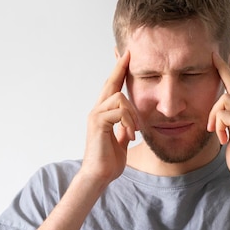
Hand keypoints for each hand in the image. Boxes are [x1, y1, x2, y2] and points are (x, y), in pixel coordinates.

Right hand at [80, 51, 138, 184]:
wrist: (98, 176)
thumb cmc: (108, 162)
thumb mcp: (120, 141)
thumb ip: (123, 130)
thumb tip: (130, 124)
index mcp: (104, 113)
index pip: (112, 87)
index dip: (118, 71)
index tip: (124, 55)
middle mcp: (97, 111)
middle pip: (110, 83)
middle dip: (120, 67)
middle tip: (128, 53)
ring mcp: (95, 115)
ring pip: (119, 98)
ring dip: (132, 114)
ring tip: (134, 132)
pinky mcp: (97, 123)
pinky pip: (119, 111)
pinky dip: (129, 122)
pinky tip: (130, 135)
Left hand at [207, 52, 229, 184]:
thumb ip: (226, 120)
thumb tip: (218, 112)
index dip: (227, 70)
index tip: (217, 55)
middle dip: (223, 69)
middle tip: (213, 56)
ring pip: (223, 100)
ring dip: (213, 117)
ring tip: (215, 132)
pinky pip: (222, 114)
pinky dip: (217, 126)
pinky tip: (222, 139)